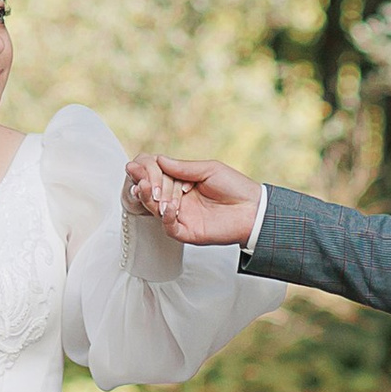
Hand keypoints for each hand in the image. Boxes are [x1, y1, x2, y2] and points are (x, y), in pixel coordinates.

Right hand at [129, 153, 259, 246]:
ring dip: (151, 199)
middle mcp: (178, 199)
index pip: (155, 175)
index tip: (136, 166)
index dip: (145, 170)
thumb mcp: (209, 169)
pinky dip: (166, 217)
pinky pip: (169, 227)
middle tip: (148, 180)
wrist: (254, 209)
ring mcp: (182, 216)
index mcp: (182, 182)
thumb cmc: (235, 187)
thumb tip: (158, 160)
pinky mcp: (188, 232)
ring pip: (156, 209)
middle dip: (149, 184)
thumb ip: (183, 167)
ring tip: (150, 189)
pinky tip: (170, 207)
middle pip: (152, 191)